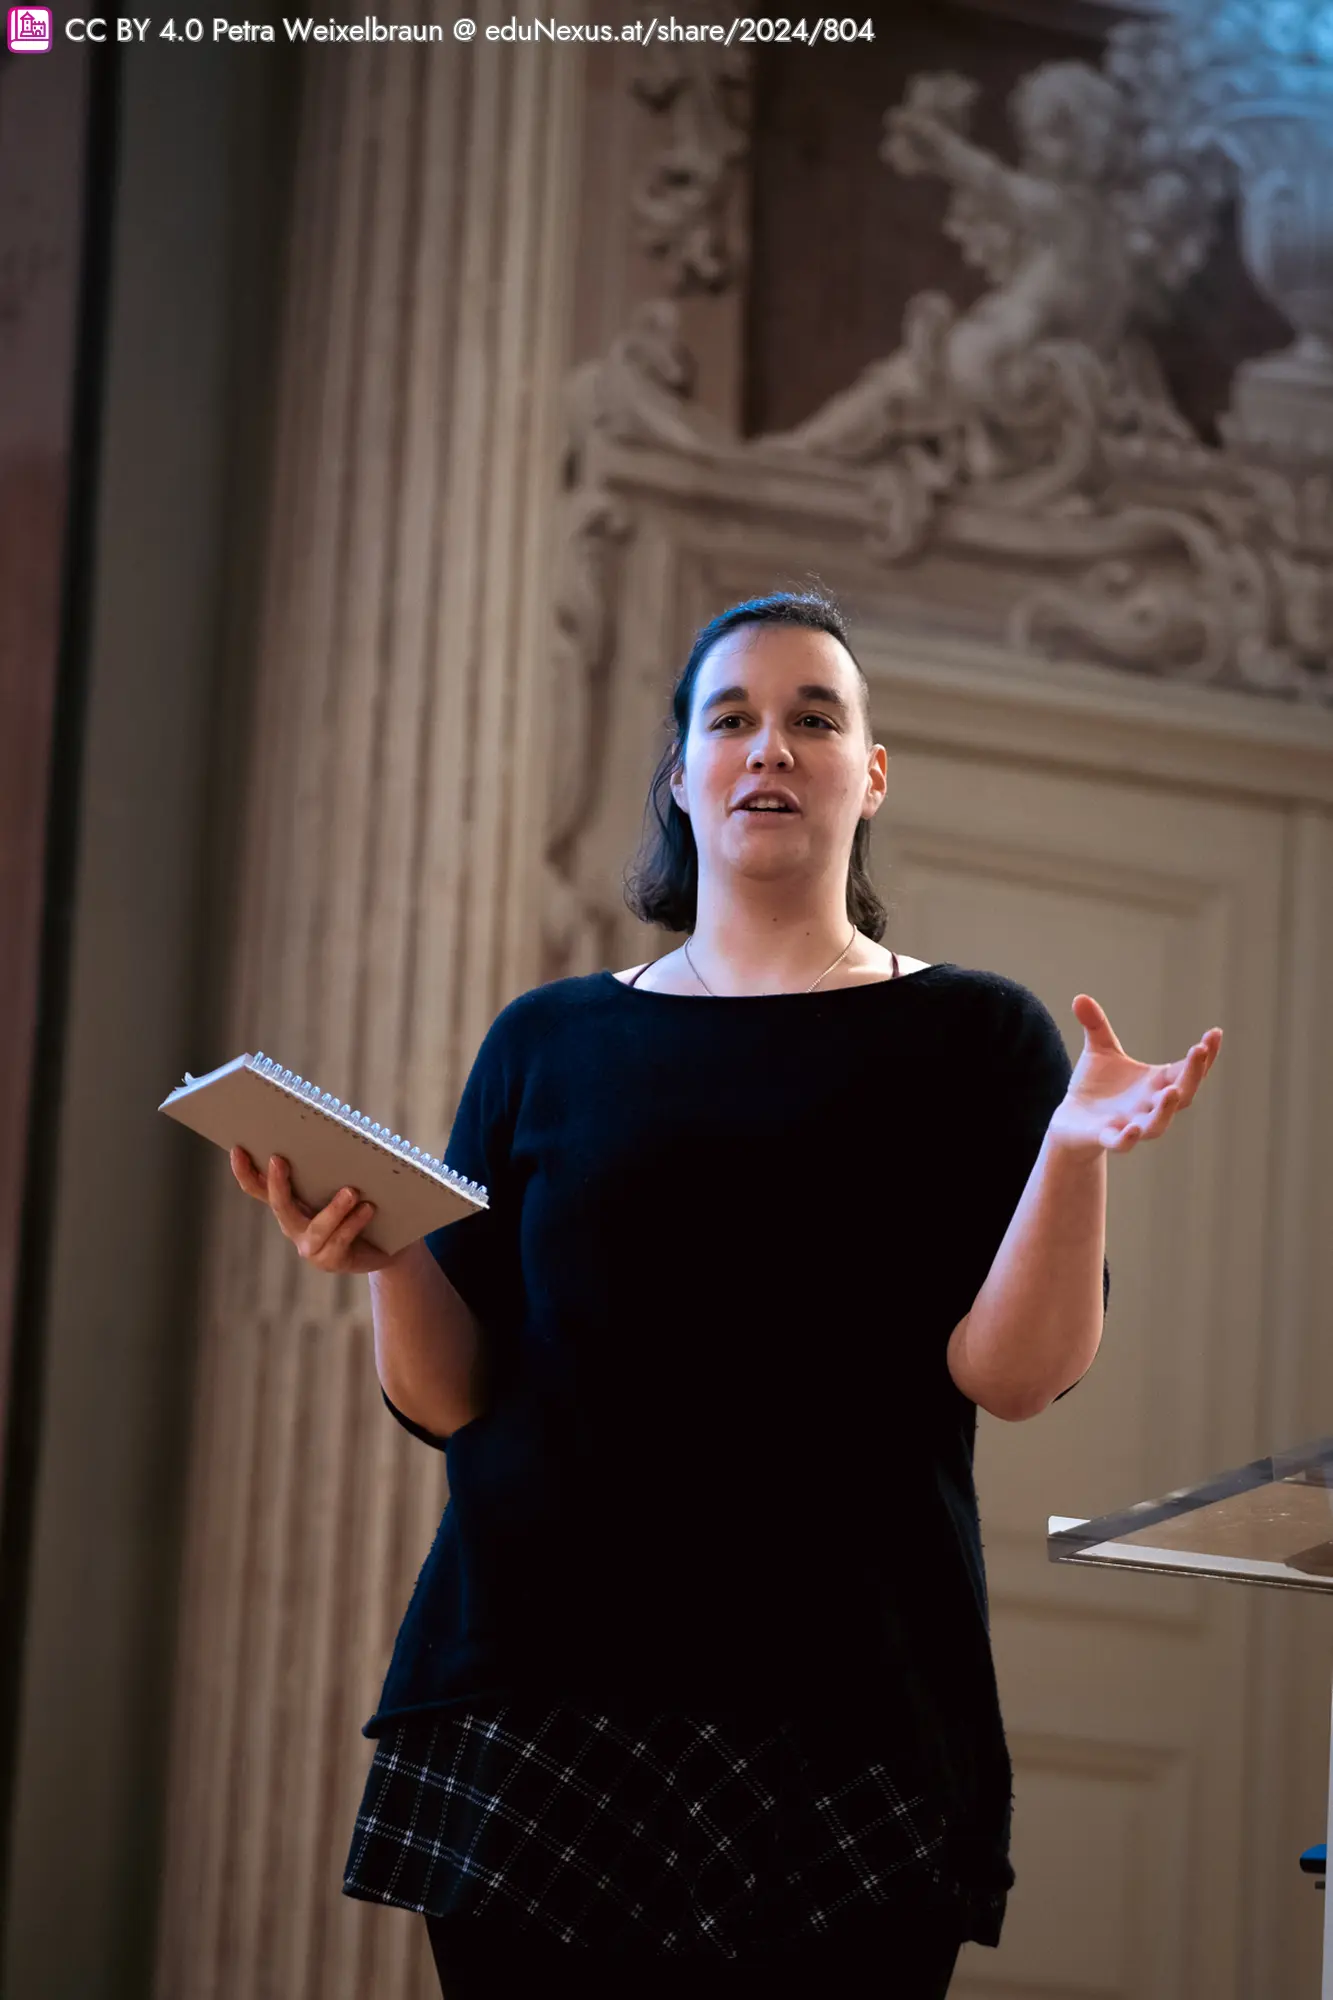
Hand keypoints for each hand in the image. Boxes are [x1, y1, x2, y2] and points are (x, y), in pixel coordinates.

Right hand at [229, 1147, 398, 1273]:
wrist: (385, 1245)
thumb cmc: (361, 1205)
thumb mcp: (343, 1183)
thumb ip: (333, 1167)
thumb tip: (335, 1133)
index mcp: (290, 1204)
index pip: (258, 1187)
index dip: (244, 1171)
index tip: (238, 1149)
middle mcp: (293, 1225)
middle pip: (279, 1206)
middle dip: (277, 1183)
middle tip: (279, 1159)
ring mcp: (311, 1246)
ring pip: (316, 1227)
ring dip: (334, 1209)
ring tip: (351, 1191)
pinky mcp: (331, 1261)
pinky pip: (341, 1241)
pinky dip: (354, 1223)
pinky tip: (368, 1208)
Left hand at [1046, 997, 1222, 1157]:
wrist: (1071, 1121)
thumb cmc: (1095, 1086)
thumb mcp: (1099, 1051)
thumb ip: (1096, 1025)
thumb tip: (1079, 996)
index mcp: (1155, 1083)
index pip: (1186, 1070)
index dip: (1204, 1055)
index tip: (1215, 1033)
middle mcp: (1150, 1106)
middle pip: (1182, 1095)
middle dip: (1193, 1075)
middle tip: (1200, 1050)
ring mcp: (1131, 1124)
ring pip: (1158, 1124)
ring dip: (1166, 1110)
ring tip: (1173, 1091)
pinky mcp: (1107, 1138)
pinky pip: (1122, 1143)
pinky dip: (1128, 1138)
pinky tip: (1133, 1129)